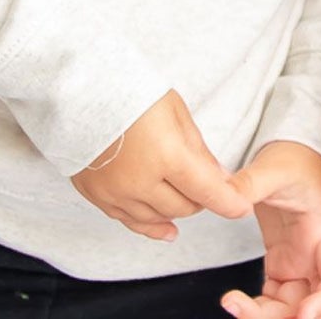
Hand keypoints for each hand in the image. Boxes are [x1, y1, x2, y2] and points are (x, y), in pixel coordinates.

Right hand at [70, 90, 252, 242]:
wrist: (80, 90)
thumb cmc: (133, 92)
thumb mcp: (176, 111)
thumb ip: (199, 149)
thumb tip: (220, 178)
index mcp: (166, 155)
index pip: (206, 190)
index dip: (227, 203)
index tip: (240, 208)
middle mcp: (141, 182)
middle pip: (184, 207)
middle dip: (201, 197)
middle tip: (205, 180)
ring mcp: (117, 194)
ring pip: (159, 218)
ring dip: (176, 208)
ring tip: (185, 193)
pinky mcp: (98, 198)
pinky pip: (131, 222)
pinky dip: (151, 225)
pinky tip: (167, 230)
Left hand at [221, 141, 320, 318]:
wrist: (294, 156)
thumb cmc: (295, 159)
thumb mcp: (272, 167)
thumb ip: (250, 182)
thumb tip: (227, 197)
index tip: (304, 314)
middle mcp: (317, 256)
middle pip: (320, 305)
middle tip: (253, 314)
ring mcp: (301, 266)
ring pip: (295, 311)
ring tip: (233, 304)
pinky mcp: (284, 268)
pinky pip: (276, 304)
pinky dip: (258, 312)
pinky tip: (235, 302)